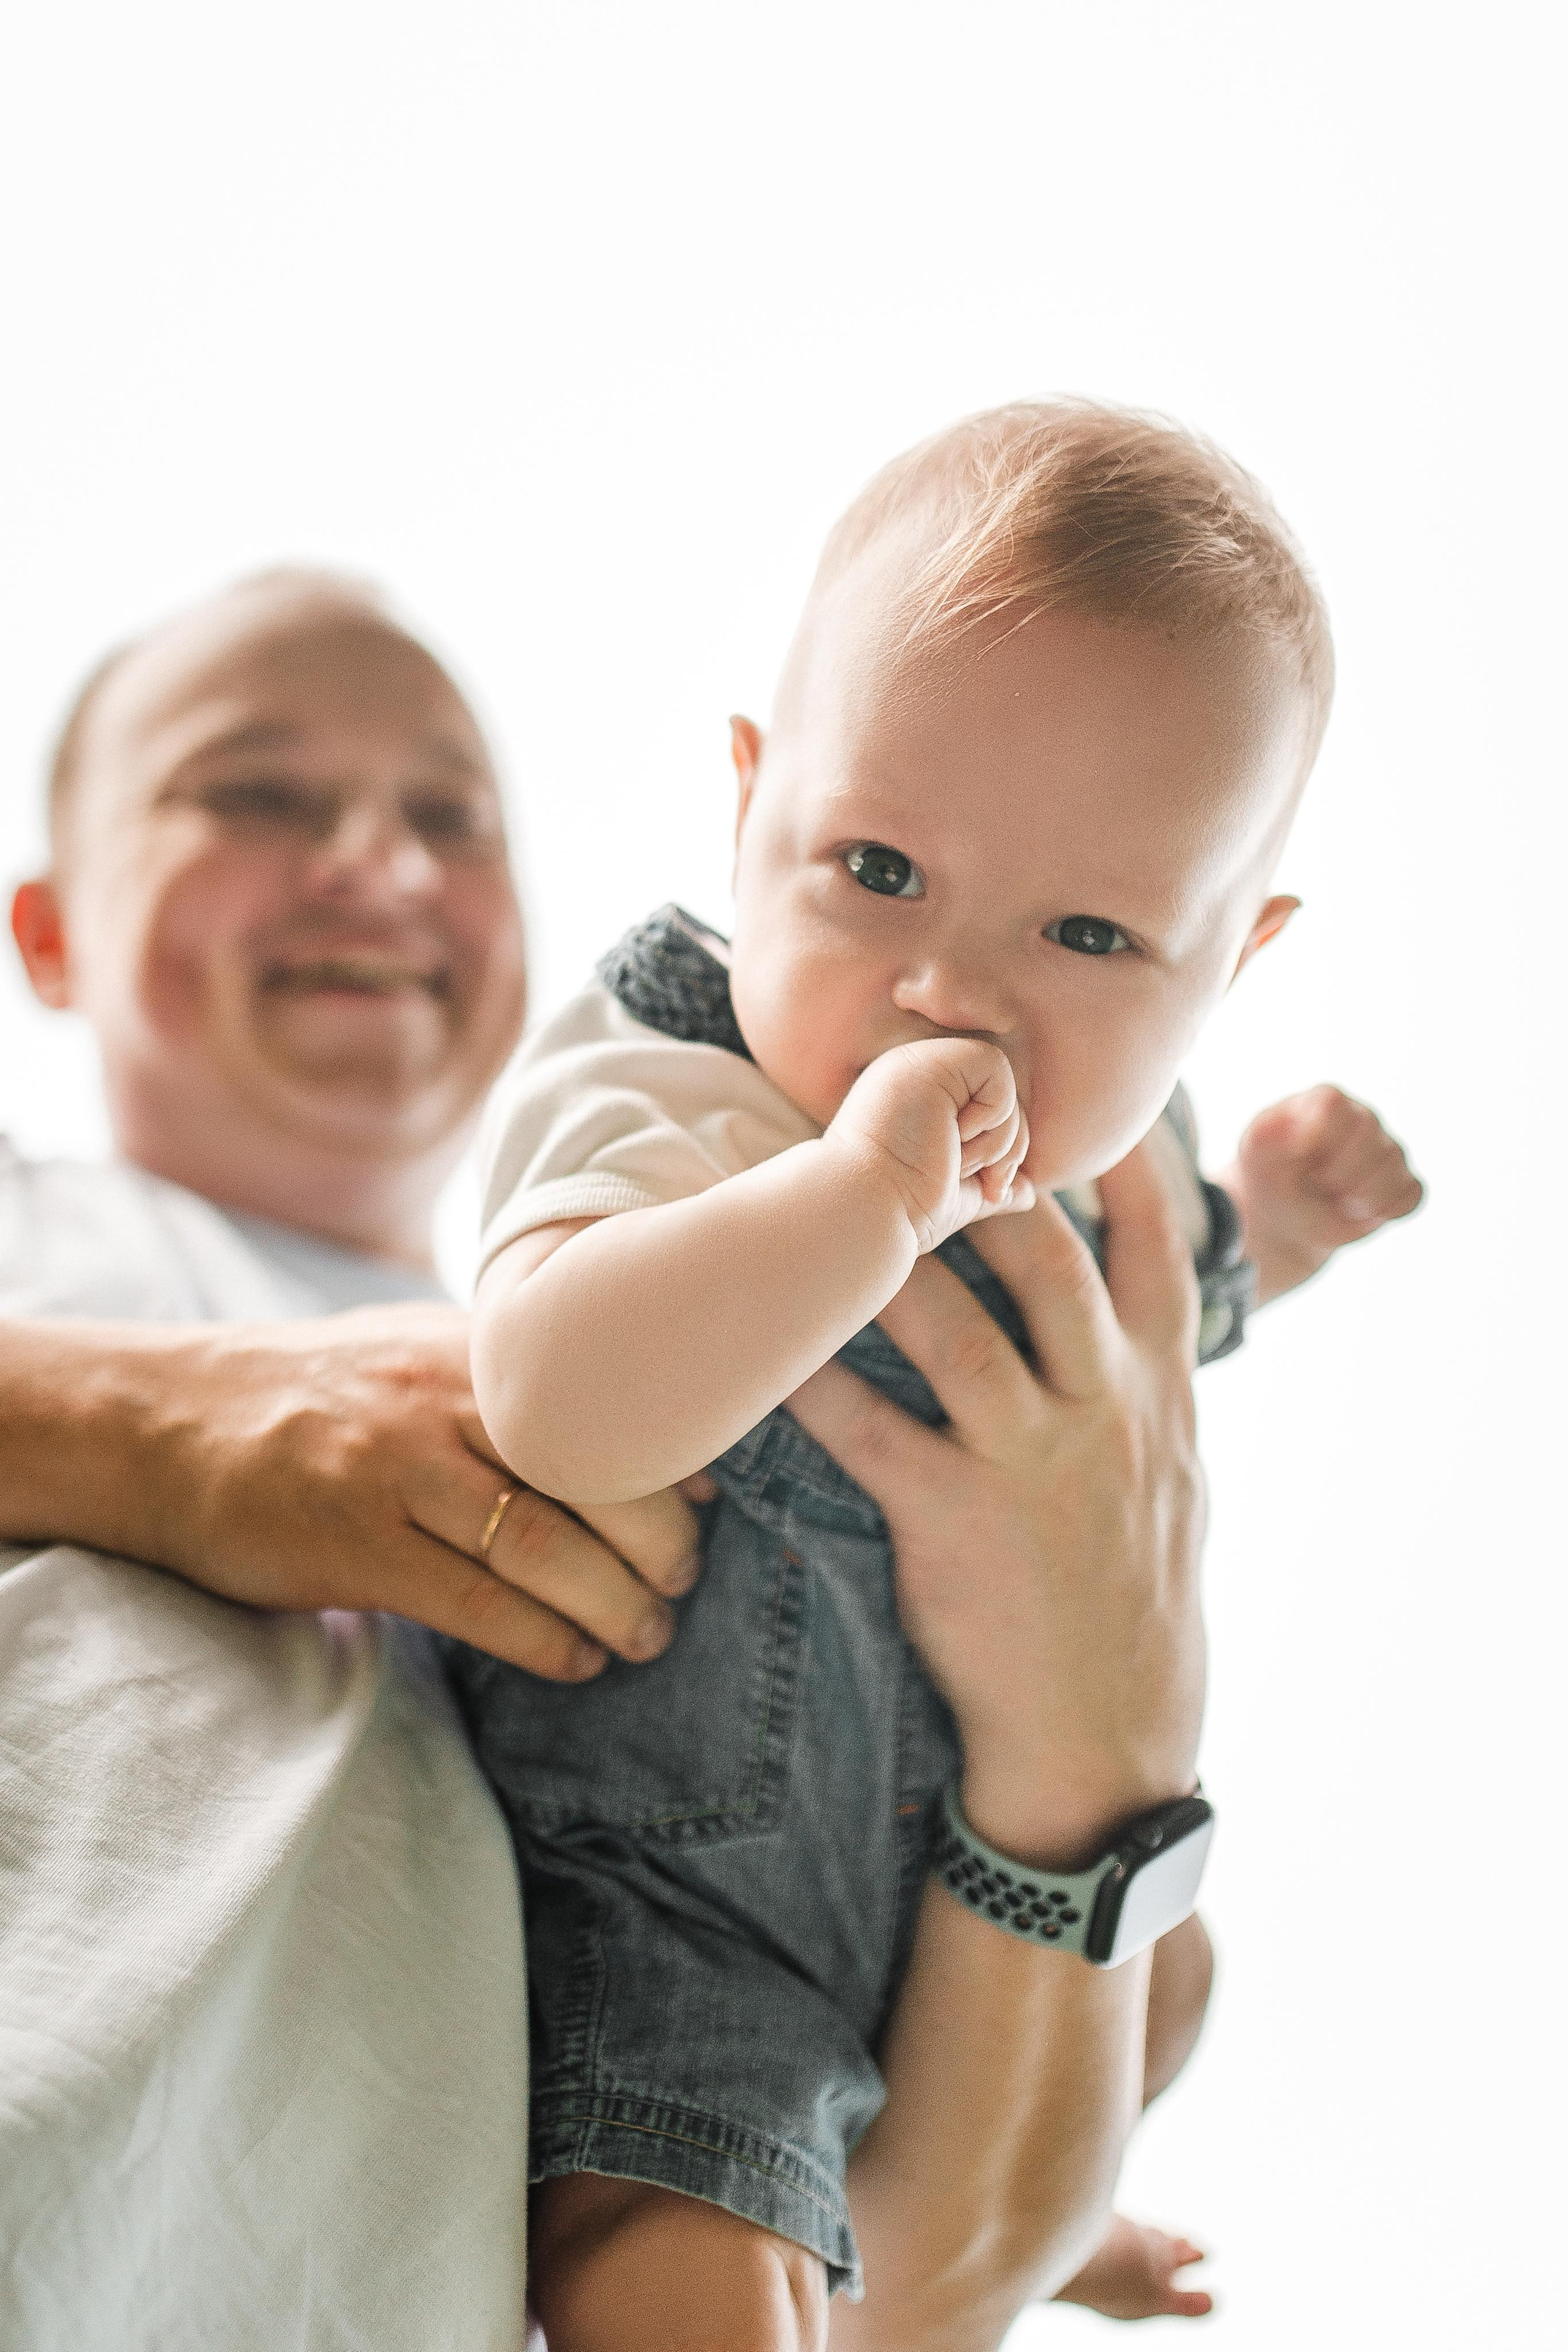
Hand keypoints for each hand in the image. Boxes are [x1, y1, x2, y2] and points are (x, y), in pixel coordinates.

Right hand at [130, 1304, 700, 1677]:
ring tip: (646, 1634)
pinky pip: (479, 1606)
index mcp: (470, 1349)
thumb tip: (627, 1425)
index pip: (608, 1400)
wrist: (164, 1424)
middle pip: (595, 1473)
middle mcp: (443, 1401)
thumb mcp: (412, 1351)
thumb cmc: (312, 1396)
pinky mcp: (357, 1549)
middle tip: (686, 1580)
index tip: (713, 1502)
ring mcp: (398, 1473)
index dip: (674, 1458)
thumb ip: (505, 1382)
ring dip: (615, 1604)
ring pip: (545, 1547)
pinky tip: (575, 1660)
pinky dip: (544, 1641)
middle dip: (662, 1540)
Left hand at [789, 1135, 1204, 1868]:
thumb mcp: (1175, 1481)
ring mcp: (1032, 1464)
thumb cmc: (1136, 1600)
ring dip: (887, 1261)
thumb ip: (1146, 1389)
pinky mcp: (954, 1522)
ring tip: (826, 1190)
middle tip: (923, 1113)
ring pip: (956, 1331)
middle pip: (1048, 1260)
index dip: (1123, 1165)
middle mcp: (1104, 1410)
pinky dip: (811, 1382)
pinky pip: (869, 1433)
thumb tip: (1128, 1315)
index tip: (1076, 1095)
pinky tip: (760, 1341)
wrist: (1106, 1743)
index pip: (1157, 1251)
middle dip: (986, 1182)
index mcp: (1162, 1393)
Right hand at [828, 1037, 1033, 1253]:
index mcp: (919, 1100)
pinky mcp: (929, 1061)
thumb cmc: (902, 1209)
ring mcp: (920, 1064)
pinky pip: (995, 1067)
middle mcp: (917, 1075)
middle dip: (1009, 1148)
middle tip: (986, 1184)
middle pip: (1003, 1096)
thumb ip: (989, 1184)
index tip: (990, 1191)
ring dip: (997, 1139)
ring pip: (1004, 1083)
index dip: (1004, 1150)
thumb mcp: (957, 1195)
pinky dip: (992, 1113)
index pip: (991, 1110)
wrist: (867, 1211)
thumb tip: (1030, 1193)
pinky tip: (953, 1139)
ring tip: (956, 1163)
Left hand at [1223, 1084, 1423, 1304]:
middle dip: (1337, 1175)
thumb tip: (1301, 1128)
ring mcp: (1387, 1150)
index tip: (1300, 1155)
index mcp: (1324, 1102)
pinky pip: (1410, 1196)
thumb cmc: (1270, 1175)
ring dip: (1358, 1200)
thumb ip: (1266, 1132)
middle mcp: (1362, 1119)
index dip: (1319, 1136)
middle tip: (1317, 1184)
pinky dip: (1384, 1211)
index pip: (1333, 1104)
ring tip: (1336, 1199)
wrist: (1286, 1215)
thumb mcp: (1255, 1152)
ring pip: (1392, 1172)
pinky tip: (1360, 1210)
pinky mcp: (1403, 1182)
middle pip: (1369, 1139)